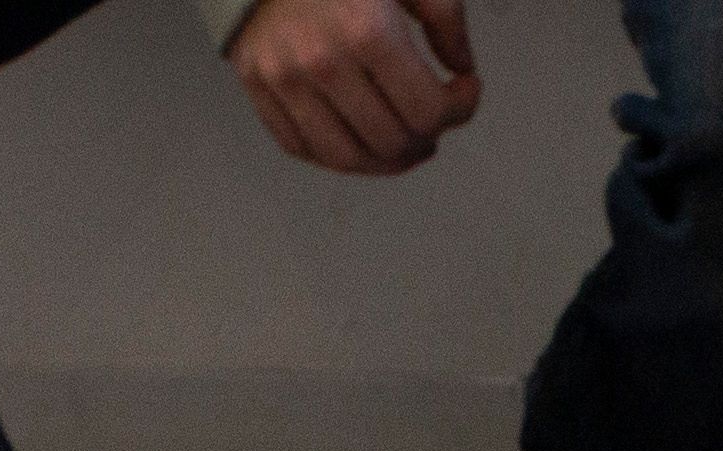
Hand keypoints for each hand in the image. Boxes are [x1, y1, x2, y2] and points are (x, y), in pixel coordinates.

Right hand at [232, 0, 478, 172]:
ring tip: (405, 140)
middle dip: (426, 136)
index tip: (465, 90)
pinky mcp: (257, 87)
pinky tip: (361, 138)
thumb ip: (446, 18)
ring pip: (348, 159)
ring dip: (387, 160)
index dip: (460, 109)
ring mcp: (284, 79)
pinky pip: (303, 148)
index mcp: (367, 31)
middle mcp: (322, 62)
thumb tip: (462, 71)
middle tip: (433, 118)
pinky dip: (340, 155)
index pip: (428, 112)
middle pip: (393, 142)